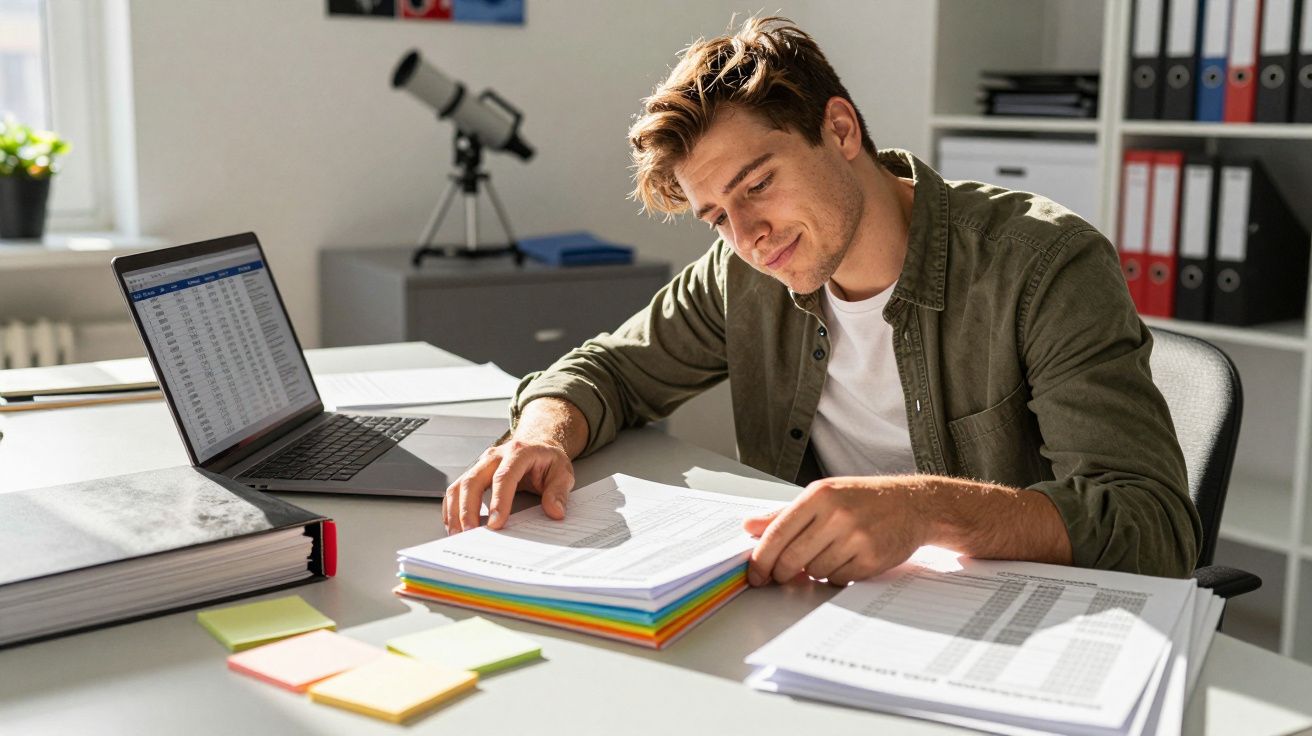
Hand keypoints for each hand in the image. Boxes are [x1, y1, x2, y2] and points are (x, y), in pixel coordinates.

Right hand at [443, 436, 574, 533]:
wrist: (537, 445)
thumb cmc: (547, 460)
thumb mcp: (563, 472)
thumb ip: (559, 492)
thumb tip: (555, 511)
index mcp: (519, 452)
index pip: (504, 477)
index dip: (498, 501)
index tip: (496, 523)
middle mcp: (495, 456)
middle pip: (473, 480)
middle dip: (468, 509)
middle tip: (471, 534)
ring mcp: (482, 464)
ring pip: (460, 485)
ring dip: (456, 511)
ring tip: (459, 534)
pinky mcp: (474, 474)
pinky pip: (457, 490)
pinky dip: (452, 509)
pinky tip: (455, 525)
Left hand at [742, 476, 929, 586]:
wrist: (912, 504)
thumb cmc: (863, 499)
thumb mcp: (823, 495)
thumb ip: (784, 514)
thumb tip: (749, 526)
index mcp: (819, 495)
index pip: (778, 533)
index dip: (761, 558)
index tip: (754, 573)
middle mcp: (837, 514)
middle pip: (792, 557)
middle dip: (781, 572)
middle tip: (779, 576)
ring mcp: (856, 537)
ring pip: (814, 571)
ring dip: (813, 571)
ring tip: (826, 555)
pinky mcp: (871, 558)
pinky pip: (838, 579)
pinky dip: (835, 575)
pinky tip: (845, 559)